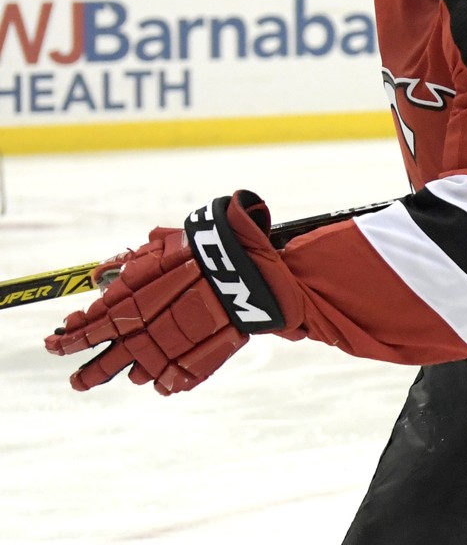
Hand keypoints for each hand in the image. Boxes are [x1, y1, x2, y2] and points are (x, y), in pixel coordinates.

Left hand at [44, 192, 299, 394]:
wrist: (247, 271)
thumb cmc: (204, 250)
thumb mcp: (161, 247)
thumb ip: (127, 264)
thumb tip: (97, 277)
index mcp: (128, 306)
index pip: (87, 330)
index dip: (68, 339)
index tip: (55, 342)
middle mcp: (143, 334)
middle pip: (105, 363)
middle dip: (87, 374)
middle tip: (77, 382)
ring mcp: (170, 351)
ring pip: (138, 373)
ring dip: (131, 370)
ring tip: (129, 369)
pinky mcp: (195, 364)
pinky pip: (171, 380)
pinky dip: (166, 377)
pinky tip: (164, 372)